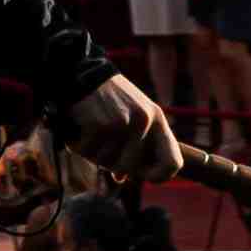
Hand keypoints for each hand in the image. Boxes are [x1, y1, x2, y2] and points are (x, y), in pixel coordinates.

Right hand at [58, 74, 176, 181]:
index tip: (143, 175)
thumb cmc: (107, 99)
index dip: (159, 176)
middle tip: (102, 146)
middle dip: (112, 164)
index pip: (173, 162)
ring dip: (92, 152)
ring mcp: (123, 124)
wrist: (81, 73)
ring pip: (106, 162)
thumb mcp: (131, 115)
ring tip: (90, 129)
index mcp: (157, 120)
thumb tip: (122, 177)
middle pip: (131, 168)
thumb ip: (133, 146)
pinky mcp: (101, 125)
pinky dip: (77, 144)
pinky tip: (79, 126)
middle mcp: (144, 122)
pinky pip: (88, 152)